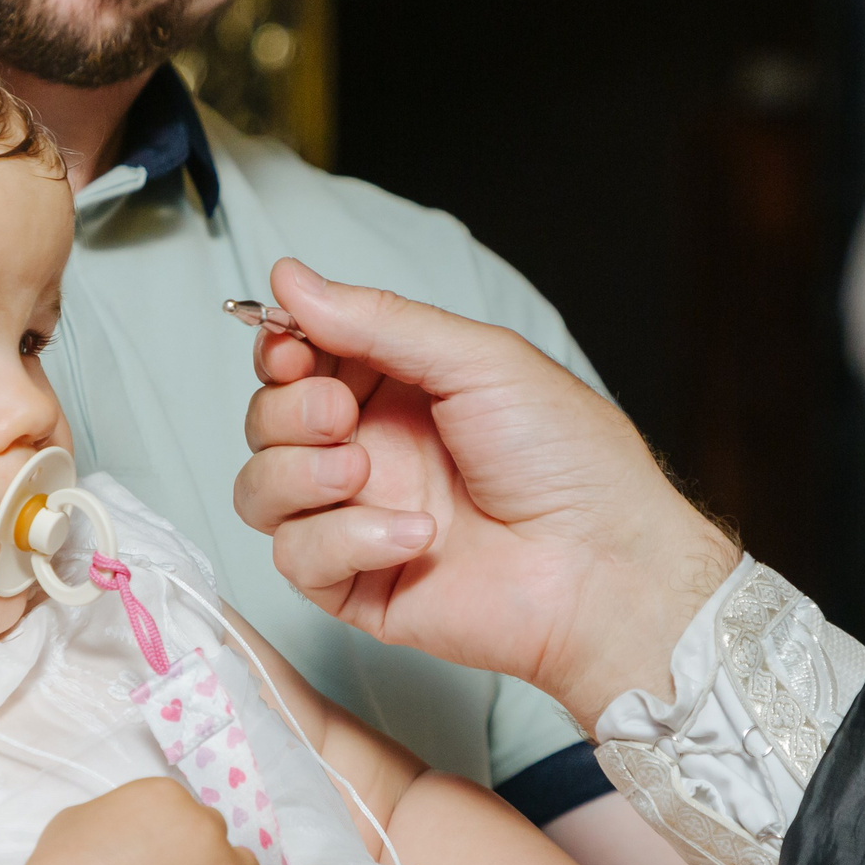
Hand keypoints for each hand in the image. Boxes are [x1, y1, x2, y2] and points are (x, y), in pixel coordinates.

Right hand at [234, 259, 740, 725]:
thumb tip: (292, 279)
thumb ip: (378, 322)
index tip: (290, 346)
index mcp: (399, 391)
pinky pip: (297, 558)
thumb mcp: (478, 361)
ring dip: (297, 473)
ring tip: (363, 470)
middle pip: (266, 422)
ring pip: (259, 491)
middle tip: (342, 415)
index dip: (280, 349)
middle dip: (287, 410)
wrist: (605, 565)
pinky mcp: (359, 585)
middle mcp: (372, 452)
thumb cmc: (568, 459)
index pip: (300, 360)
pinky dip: (345, 539)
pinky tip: (415, 534)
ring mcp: (360, 520)